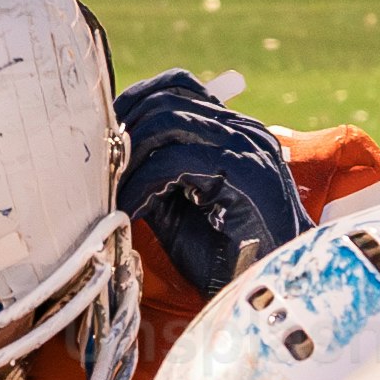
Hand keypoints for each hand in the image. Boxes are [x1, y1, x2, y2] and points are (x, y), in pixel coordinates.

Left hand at [113, 68, 310, 298]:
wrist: (278, 293)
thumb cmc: (229, 257)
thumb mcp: (180, 210)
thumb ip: (153, 178)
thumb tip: (109, 162)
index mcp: (233, 132)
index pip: (177, 86)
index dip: (133, 104)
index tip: (104, 139)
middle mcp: (242, 131)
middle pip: (165, 99)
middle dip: (123, 130)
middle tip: (100, 169)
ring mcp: (246, 147)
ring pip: (166, 121)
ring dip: (130, 156)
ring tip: (113, 190)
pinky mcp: (243, 172)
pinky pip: (173, 162)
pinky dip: (141, 185)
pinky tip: (129, 210)